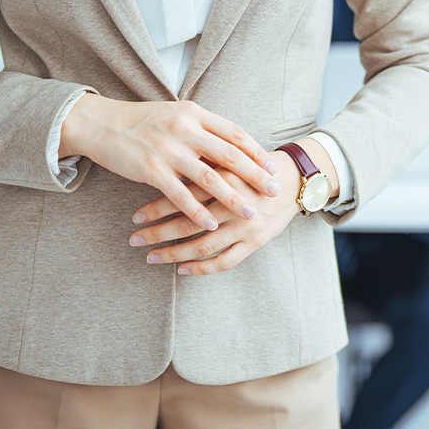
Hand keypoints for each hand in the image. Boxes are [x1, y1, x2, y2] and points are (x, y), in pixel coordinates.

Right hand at [59, 93, 278, 232]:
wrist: (101, 123)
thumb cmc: (141, 120)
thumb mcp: (175, 114)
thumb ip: (201, 127)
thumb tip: (229, 143)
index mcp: (194, 113)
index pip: (234, 133)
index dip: (255, 151)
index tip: (272, 166)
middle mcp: (185, 129)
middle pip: (229, 155)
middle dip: (255, 175)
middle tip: (273, 191)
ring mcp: (168, 149)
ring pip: (209, 177)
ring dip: (232, 198)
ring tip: (250, 213)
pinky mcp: (151, 169)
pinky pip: (180, 195)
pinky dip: (199, 211)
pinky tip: (212, 224)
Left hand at [129, 157, 301, 275]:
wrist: (295, 180)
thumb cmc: (255, 166)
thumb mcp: (230, 158)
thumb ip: (203, 163)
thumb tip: (165, 165)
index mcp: (226, 178)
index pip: (184, 196)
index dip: (157, 207)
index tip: (136, 216)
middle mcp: (235, 204)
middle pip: (189, 222)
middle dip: (157, 232)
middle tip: (134, 238)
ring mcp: (246, 226)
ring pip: (203, 245)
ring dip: (174, 253)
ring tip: (151, 256)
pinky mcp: (256, 242)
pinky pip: (225, 262)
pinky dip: (202, 268)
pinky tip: (182, 270)